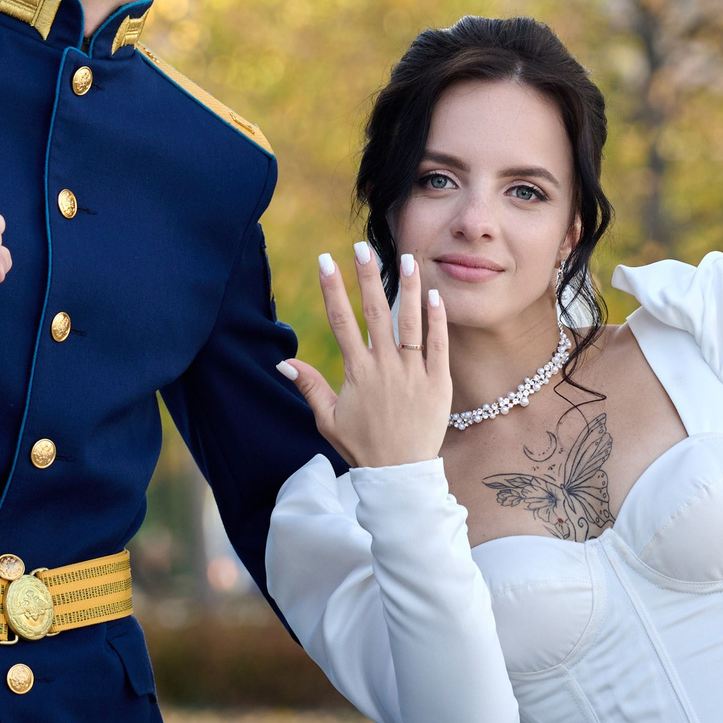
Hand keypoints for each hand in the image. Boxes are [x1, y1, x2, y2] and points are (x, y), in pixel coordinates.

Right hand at [279, 243, 451, 469]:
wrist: (400, 475)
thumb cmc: (362, 446)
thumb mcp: (328, 420)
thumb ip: (309, 387)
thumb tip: (283, 363)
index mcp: (357, 373)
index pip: (341, 322)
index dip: (332, 290)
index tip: (325, 261)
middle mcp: (385, 368)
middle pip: (375, 314)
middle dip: (368, 277)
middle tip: (363, 247)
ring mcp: (414, 374)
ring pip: (411, 324)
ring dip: (408, 289)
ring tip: (407, 258)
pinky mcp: (439, 383)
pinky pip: (439, 346)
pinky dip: (437, 320)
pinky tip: (433, 295)